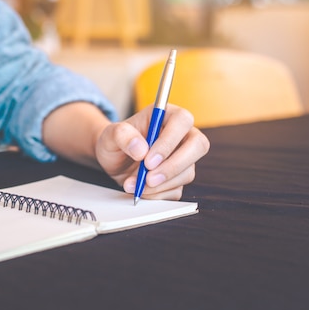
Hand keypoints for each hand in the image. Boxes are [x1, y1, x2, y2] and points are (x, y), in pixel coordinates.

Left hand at [95, 104, 209, 199]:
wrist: (114, 161)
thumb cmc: (115, 142)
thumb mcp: (110, 135)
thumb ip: (122, 135)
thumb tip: (141, 150)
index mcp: (167, 115)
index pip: (182, 121)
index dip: (169, 141)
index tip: (148, 160)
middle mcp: (181, 135)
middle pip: (198, 146)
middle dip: (173, 166)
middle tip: (149, 179)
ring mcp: (183, 158)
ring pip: (187, 172)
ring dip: (160, 184)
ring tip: (133, 184)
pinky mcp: (179, 178)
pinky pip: (177, 190)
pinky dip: (157, 194)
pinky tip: (140, 190)